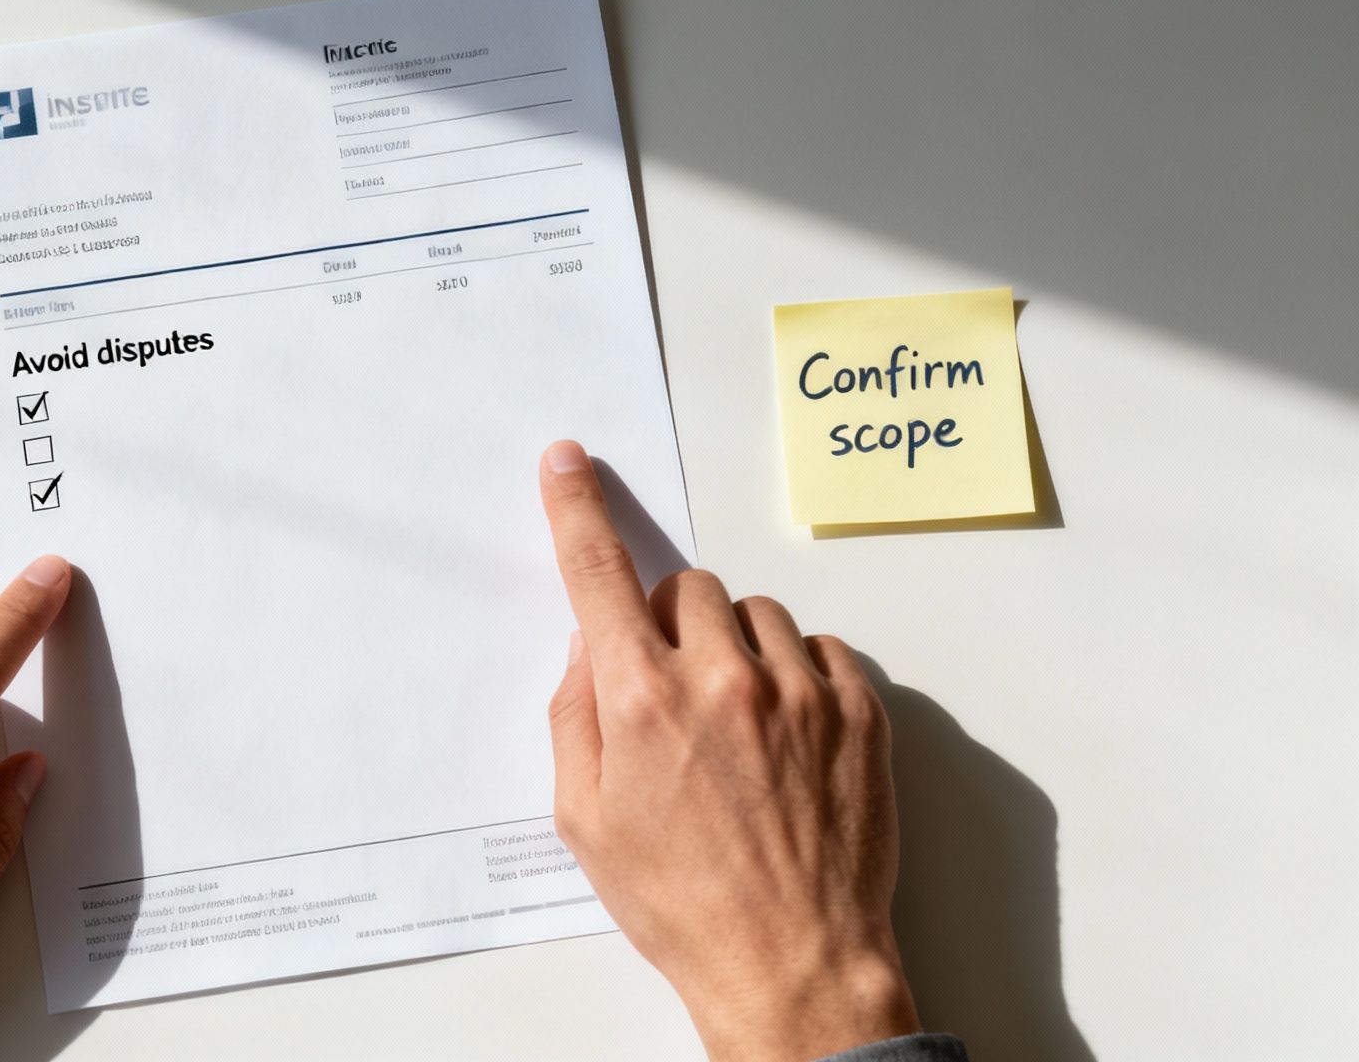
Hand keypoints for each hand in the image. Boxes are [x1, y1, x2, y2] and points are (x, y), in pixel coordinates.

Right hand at [538, 442, 918, 1061]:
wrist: (793, 964)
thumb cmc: (681, 903)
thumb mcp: (584, 821)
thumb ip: (574, 716)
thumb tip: (589, 647)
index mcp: (641, 701)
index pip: (597, 573)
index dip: (575, 509)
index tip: (567, 463)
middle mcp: (721, 680)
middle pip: (686, 586)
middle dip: (669, 621)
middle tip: (672, 688)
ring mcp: (799, 693)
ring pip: (757, 612)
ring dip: (736, 645)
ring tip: (737, 723)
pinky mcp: (859, 714)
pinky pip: (820, 650)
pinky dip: (797, 673)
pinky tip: (786, 733)